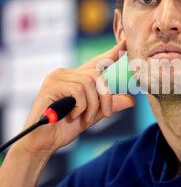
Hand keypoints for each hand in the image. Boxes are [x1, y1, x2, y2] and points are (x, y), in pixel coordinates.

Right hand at [15, 40, 134, 156]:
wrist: (43, 143)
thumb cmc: (63, 129)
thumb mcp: (92, 116)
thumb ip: (109, 105)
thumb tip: (132, 100)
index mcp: (75, 79)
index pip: (96, 63)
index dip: (112, 53)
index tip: (125, 43)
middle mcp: (65, 73)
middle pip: (97, 75)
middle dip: (106, 97)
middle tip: (105, 114)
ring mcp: (57, 77)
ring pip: (89, 83)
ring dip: (93, 105)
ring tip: (85, 119)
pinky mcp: (52, 85)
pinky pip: (78, 91)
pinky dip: (81, 107)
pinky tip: (72, 116)